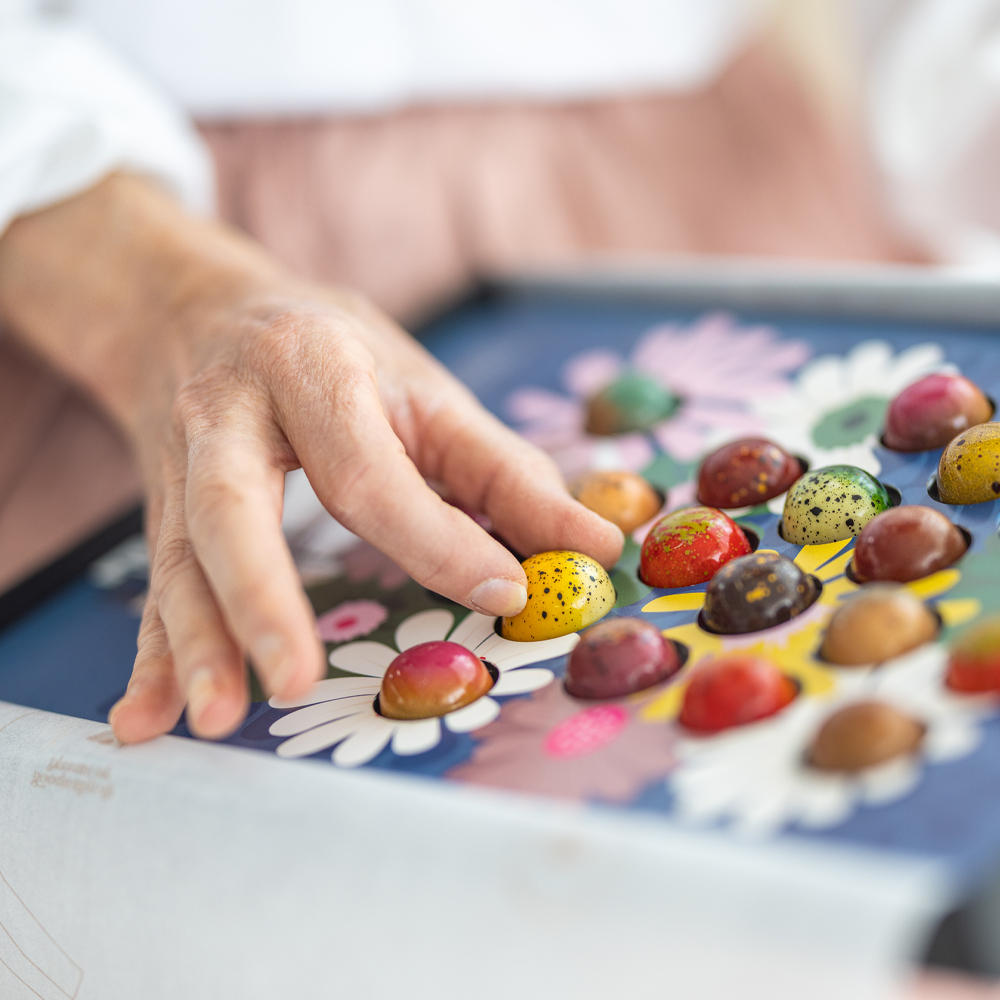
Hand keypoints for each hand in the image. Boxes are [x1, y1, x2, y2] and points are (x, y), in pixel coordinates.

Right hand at [0, 175, 623, 741]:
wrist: (198, 310)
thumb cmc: (333, 353)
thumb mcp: (424, 389)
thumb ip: (505, 470)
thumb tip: (595, 547)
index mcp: (310, 368)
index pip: (367, 470)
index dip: (435, 536)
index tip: (505, 594)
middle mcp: (228, 416)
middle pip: (231, 506)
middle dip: (260, 594)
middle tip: (296, 680)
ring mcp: (180, 468)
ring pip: (180, 561)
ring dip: (196, 645)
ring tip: (216, 719)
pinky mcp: (162, 513)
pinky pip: (155, 590)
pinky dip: (152, 658)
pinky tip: (146, 721)